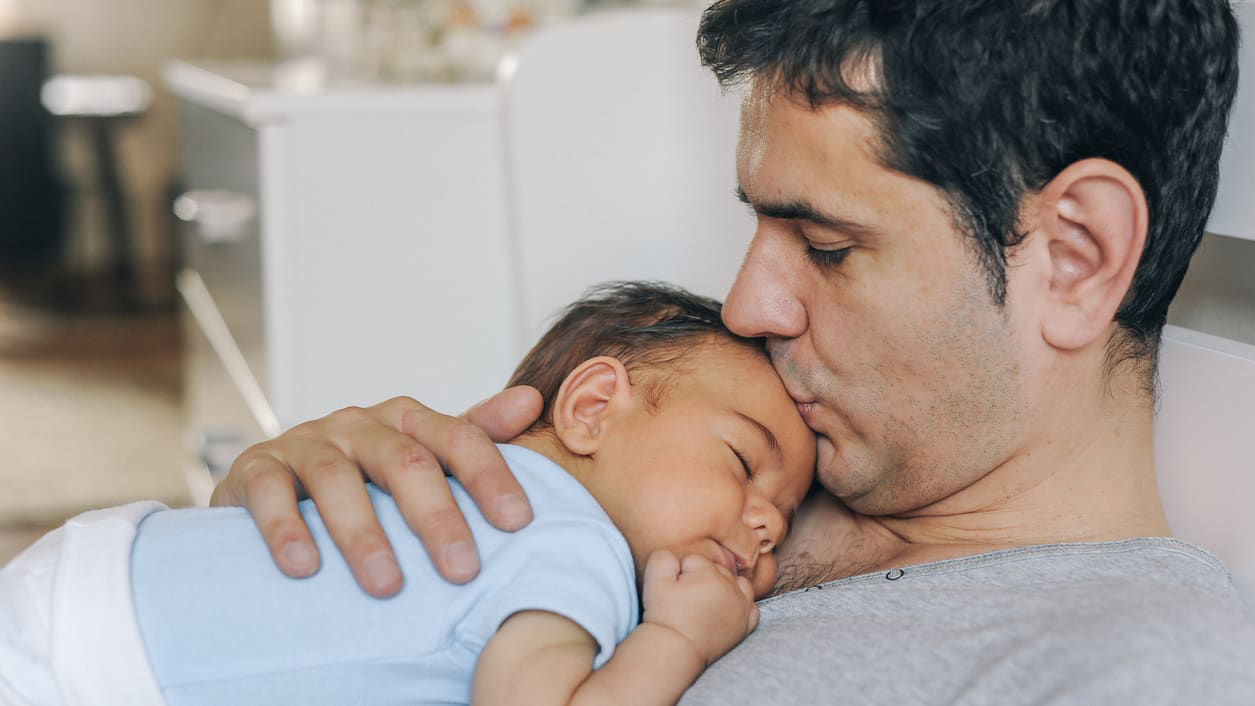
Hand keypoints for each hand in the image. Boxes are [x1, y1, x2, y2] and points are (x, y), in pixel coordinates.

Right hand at [210, 387, 543, 596]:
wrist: (270, 486)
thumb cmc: (361, 478)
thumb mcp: (419, 456)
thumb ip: (474, 434)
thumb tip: (532, 402)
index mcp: (407, 421)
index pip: (459, 439)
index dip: (489, 477)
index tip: (517, 523)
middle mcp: (359, 424)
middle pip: (404, 462)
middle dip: (436, 517)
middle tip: (462, 569)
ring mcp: (306, 442)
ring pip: (338, 480)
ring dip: (364, 535)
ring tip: (387, 585)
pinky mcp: (256, 468)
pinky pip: (269, 492)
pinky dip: (286, 528)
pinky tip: (304, 567)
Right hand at [639, 550, 759, 666]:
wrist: (676, 650)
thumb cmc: (664, 615)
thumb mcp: (654, 579)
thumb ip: (663, 557)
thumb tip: (675, 556)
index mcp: (709, 573)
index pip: (695, 560)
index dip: (681, 573)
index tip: (675, 590)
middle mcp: (730, 586)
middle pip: (717, 570)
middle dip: (702, 578)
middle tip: (687, 598)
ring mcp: (741, 607)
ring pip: (740, 583)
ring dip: (727, 586)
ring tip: (707, 599)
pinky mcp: (745, 626)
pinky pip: (752, 607)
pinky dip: (743, 606)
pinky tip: (727, 610)